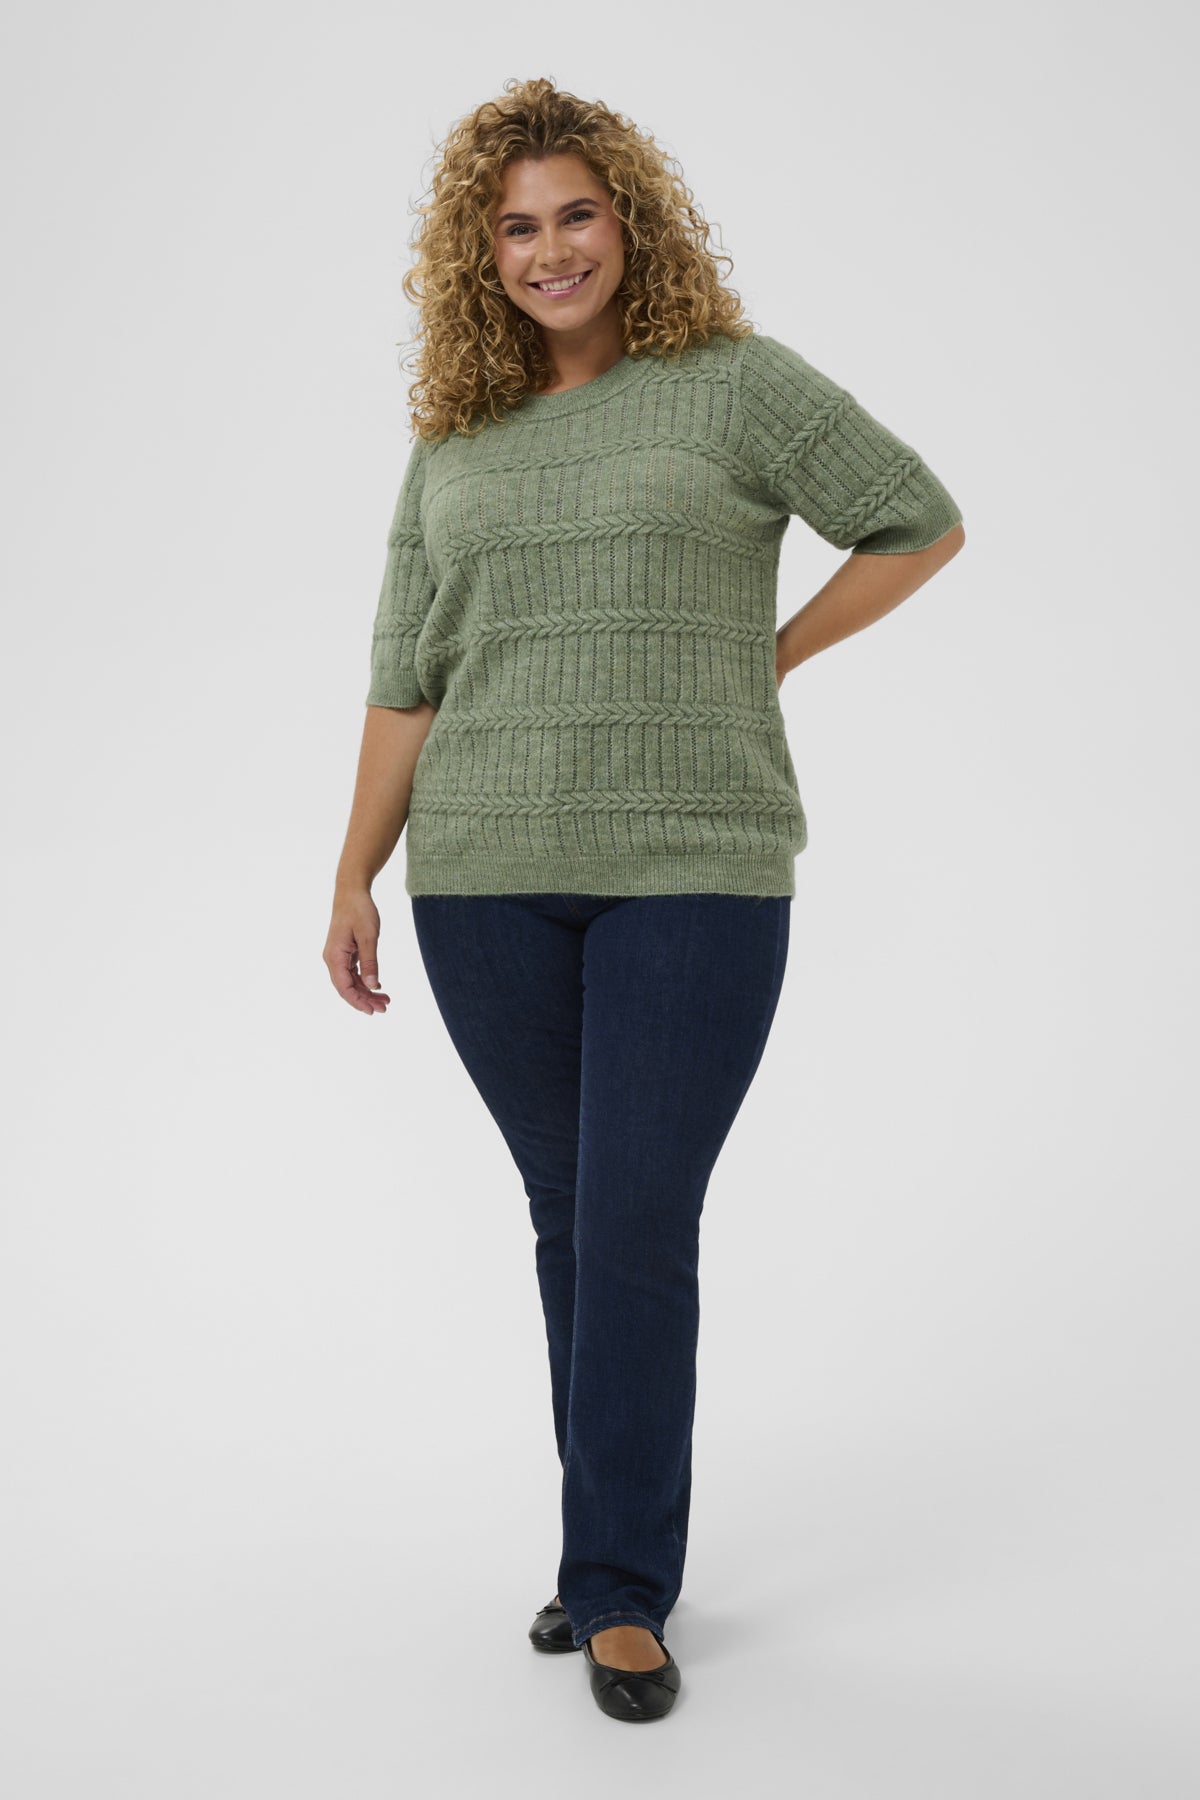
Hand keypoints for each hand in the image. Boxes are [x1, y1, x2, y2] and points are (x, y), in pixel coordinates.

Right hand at [324, 886, 390, 1013]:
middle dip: (364, 1000)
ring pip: (350, 981)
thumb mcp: (368, 936)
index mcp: (334, 956)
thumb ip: (370, 962)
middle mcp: (332, 959)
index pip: (344, 988)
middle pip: (347, 988)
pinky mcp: (344, 952)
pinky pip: (352, 972)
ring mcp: (337, 956)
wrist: (351, 892)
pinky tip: (377, 987)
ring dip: (366, 992)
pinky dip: (364, 981)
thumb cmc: (359, 910)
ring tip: (385, 1000)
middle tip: (385, 1008)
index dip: (358, 1002)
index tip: (374, 1010)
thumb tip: (372, 986)